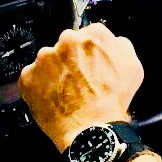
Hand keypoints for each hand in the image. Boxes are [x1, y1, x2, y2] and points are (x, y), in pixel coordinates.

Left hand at [18, 23, 143, 151]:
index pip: (90, 34)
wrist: (93, 127)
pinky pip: (32, 78)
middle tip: (79, 79)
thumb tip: (113, 42)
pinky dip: (40, 86)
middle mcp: (67, 41)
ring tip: (66, 92)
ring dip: (55, 71)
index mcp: (93, 35)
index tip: (91, 62)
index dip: (92, 51)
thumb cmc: (112, 100)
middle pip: (68, 45)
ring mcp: (45, 58)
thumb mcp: (133, 66)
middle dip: (72, 58)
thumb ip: (121, 46)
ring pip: (48, 60)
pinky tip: (54, 98)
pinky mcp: (28, 76)